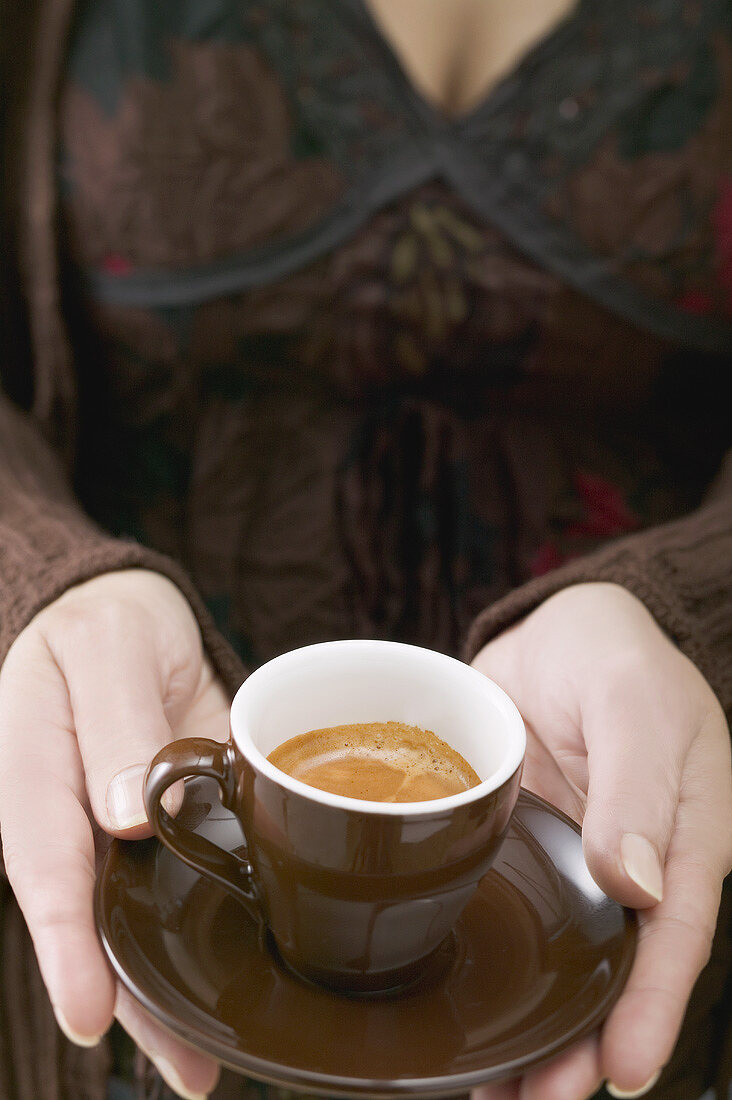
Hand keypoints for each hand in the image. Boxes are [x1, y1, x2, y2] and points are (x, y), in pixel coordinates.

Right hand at [0, 570, 225, 1099]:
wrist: (134, 613)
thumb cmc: (107, 622)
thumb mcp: (106, 648)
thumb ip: (112, 721)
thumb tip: (125, 815)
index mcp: (37, 775)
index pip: (45, 869)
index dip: (66, 944)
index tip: (90, 1014)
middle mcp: (76, 819)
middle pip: (99, 919)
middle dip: (136, 1000)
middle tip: (189, 1071)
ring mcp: (125, 828)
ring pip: (143, 918)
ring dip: (176, 985)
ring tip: (216, 1059)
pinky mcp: (175, 821)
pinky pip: (189, 882)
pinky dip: (212, 927)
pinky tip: (249, 968)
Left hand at [470, 582, 731, 1099]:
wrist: (555, 630)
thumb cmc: (614, 658)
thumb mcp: (636, 704)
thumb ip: (639, 785)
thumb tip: (637, 882)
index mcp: (680, 838)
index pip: (672, 938)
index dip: (649, 1007)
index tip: (622, 1072)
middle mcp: (624, 866)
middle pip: (609, 970)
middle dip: (580, 1043)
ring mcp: (566, 861)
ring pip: (552, 958)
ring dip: (526, 1021)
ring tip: (486, 1086)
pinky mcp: (514, 847)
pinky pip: (501, 912)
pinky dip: (483, 960)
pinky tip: (450, 1002)